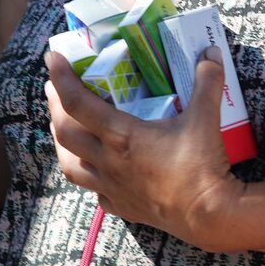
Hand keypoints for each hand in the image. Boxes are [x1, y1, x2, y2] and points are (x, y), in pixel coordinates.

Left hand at [43, 48, 241, 251]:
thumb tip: (211, 51)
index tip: (52, 57)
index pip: (78, 103)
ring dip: (61, 143)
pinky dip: (89, 175)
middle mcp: (108, 161)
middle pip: (65, 132)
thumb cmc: (201, 165)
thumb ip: (207, 81)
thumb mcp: (205, 117)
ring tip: (61, 127)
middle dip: (54, 106)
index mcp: (122, 136)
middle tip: (54, 87)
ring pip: (70, 165)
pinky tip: (96, 170)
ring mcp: (111, 186)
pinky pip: (94, 189)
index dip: (61, 78)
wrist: (207, 214)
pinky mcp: (121, 205)